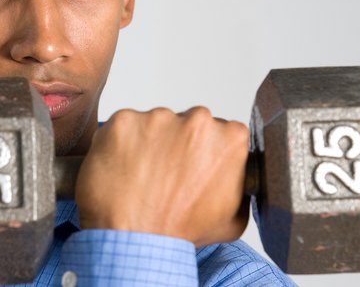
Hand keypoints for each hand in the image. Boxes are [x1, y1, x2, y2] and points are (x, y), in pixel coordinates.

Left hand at [75, 107, 249, 246]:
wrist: (135, 242)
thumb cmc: (180, 233)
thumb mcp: (233, 219)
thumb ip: (240, 186)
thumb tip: (238, 178)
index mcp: (230, 137)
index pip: (220, 131)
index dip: (205, 151)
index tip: (193, 166)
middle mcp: (197, 120)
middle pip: (187, 123)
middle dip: (177, 144)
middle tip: (164, 176)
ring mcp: (158, 117)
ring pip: (153, 124)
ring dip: (147, 144)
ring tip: (140, 178)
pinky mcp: (123, 121)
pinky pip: (122, 127)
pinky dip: (119, 145)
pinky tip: (121, 170)